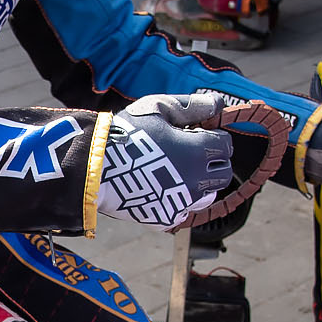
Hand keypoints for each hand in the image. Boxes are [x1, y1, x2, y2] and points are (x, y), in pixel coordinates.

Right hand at [99, 93, 236, 228]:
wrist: (95, 167)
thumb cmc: (128, 132)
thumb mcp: (159, 107)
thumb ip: (193, 105)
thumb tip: (219, 104)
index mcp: (198, 151)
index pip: (225, 145)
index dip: (212, 136)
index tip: (193, 132)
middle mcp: (197, 180)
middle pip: (223, 173)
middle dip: (213, 160)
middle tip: (189, 152)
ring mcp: (183, 202)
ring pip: (208, 194)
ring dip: (201, 182)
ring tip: (176, 170)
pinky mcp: (168, 217)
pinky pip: (186, 210)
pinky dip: (181, 200)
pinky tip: (162, 186)